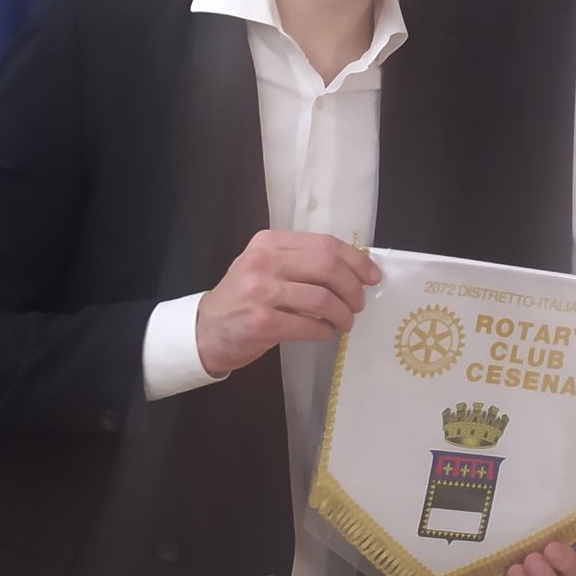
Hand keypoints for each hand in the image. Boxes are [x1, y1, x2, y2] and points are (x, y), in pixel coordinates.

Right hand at [195, 231, 381, 375]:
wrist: (204, 330)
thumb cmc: (242, 298)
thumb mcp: (264, 266)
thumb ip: (299, 261)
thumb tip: (352, 269)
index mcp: (269, 242)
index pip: (324, 244)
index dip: (355, 260)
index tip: (372, 275)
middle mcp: (264, 262)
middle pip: (328, 267)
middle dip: (352, 287)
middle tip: (358, 304)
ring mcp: (261, 292)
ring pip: (322, 298)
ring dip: (342, 313)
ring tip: (345, 322)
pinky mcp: (261, 322)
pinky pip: (309, 325)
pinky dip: (325, 330)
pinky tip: (326, 332)